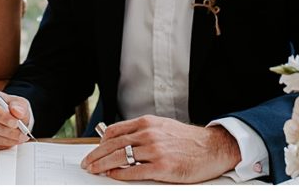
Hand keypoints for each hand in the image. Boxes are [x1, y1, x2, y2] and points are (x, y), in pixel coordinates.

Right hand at [0, 89, 30, 150]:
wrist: (10, 118)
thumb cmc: (12, 108)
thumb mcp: (19, 103)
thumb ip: (20, 106)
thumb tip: (17, 111)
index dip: (0, 114)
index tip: (15, 122)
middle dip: (6, 130)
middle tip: (21, 134)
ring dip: (5, 139)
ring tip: (19, 138)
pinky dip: (0, 145)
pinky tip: (11, 142)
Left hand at [80, 115, 240, 182]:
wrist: (212, 148)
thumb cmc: (188, 140)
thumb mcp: (163, 127)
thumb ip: (143, 131)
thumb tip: (121, 139)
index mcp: (148, 123)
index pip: (115, 131)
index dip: (100, 142)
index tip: (93, 150)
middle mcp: (149, 134)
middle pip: (113, 144)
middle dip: (96, 155)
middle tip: (87, 163)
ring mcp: (155, 150)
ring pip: (120, 157)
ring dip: (103, 165)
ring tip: (94, 170)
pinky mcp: (162, 167)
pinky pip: (135, 172)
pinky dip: (120, 174)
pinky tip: (112, 176)